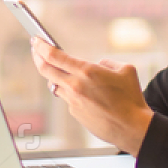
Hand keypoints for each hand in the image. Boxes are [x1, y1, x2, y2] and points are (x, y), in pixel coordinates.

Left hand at [30, 39, 154, 155]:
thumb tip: (97, 65)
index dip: (41, 46)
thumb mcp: (125, 70)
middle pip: (45, 70)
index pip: (54, 56)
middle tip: (35, 50)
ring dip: (55, 76)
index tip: (35, 40)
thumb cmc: (131, 99)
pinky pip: (69, 98)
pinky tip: (86, 94)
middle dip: (37, 57)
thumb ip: (107, 63)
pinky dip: (72, 92)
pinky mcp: (75, 114)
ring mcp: (73, 101)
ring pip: (55, 85)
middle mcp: (75, 86)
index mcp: (87, 71)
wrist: (132, 128)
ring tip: (60, 70)